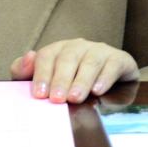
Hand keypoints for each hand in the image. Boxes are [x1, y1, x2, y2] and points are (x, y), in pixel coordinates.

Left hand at [10, 39, 137, 102]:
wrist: (112, 84)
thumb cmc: (73, 85)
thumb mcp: (48, 81)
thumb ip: (28, 73)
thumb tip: (28, 57)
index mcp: (59, 49)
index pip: (47, 56)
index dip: (42, 74)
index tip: (39, 94)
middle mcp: (79, 46)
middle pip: (68, 58)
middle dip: (61, 79)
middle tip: (57, 99)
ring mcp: (100, 51)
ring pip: (90, 62)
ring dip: (81, 80)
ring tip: (75, 97)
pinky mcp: (119, 59)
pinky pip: (112, 65)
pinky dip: (105, 78)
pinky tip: (98, 91)